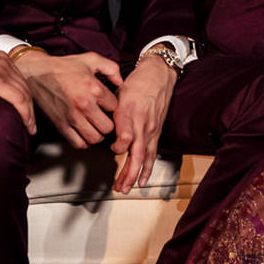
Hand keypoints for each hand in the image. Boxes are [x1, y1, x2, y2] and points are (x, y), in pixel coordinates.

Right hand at [0, 52, 34, 129]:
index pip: (20, 80)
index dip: (26, 98)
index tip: (27, 112)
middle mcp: (2, 61)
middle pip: (25, 87)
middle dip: (30, 107)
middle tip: (31, 124)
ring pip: (24, 94)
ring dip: (29, 113)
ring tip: (29, 127)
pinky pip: (18, 99)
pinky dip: (25, 113)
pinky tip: (25, 123)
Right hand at [14, 48, 122, 147]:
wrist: (36, 73)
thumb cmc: (63, 67)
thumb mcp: (90, 59)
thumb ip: (111, 68)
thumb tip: (121, 82)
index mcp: (94, 87)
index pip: (115, 107)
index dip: (112, 106)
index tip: (107, 104)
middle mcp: (84, 104)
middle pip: (108, 127)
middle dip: (108, 123)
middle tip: (103, 118)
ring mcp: (72, 117)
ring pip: (95, 138)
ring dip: (97, 134)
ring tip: (94, 126)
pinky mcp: (60, 125)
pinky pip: (78, 143)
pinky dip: (83, 141)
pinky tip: (83, 132)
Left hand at [111, 53, 177, 192]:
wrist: (159, 74)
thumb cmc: (138, 82)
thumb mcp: (120, 92)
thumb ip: (114, 111)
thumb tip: (104, 127)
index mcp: (131, 113)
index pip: (126, 136)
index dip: (119, 146)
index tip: (112, 149)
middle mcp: (143, 125)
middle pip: (137, 154)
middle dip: (127, 173)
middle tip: (118, 186)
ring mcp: (151, 130)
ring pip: (144, 158)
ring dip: (135, 176)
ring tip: (126, 188)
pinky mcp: (156, 133)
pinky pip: (152, 154)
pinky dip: (148, 169)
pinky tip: (142, 181)